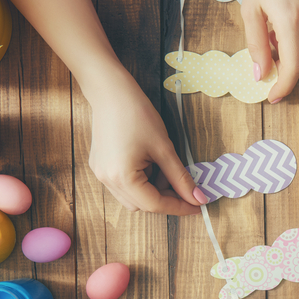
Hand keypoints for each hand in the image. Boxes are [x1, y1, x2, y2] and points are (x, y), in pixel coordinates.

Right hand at [86, 71, 205, 214]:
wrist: (110, 91)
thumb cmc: (137, 115)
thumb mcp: (164, 148)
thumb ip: (181, 178)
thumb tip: (198, 198)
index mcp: (123, 178)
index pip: (155, 205)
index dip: (179, 206)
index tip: (198, 206)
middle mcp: (108, 181)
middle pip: (143, 205)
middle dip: (165, 197)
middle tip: (182, 183)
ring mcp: (101, 175)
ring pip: (133, 197)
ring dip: (152, 189)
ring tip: (161, 164)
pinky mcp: (100, 167)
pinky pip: (124, 186)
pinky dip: (140, 181)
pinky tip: (148, 161)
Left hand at [242, 0, 298, 103]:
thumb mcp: (250, 9)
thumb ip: (255, 44)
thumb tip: (260, 74)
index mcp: (290, 21)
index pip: (293, 67)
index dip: (284, 86)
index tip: (274, 96)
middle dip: (286, 69)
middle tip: (267, 57)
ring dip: (296, 56)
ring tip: (276, 37)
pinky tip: (287, 26)